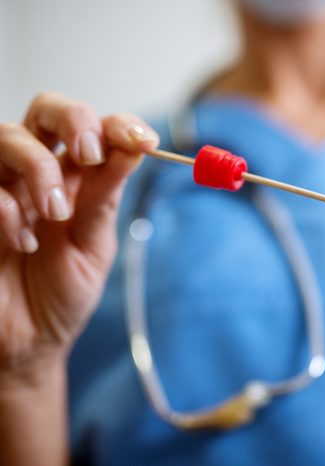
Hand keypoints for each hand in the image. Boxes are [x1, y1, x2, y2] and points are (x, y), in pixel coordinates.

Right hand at [0, 93, 158, 385]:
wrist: (27, 343)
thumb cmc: (61, 293)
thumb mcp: (94, 246)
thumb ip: (106, 198)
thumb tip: (135, 148)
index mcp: (77, 179)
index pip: (97, 129)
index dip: (119, 125)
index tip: (143, 141)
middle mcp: (37, 173)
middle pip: (46, 109)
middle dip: (73, 120)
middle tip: (90, 155)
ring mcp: (2, 187)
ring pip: (7, 136)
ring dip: (39, 168)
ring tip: (56, 213)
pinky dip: (7, 208)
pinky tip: (23, 242)